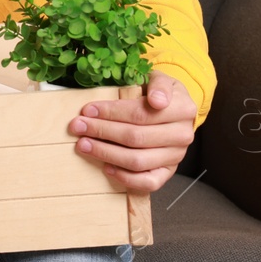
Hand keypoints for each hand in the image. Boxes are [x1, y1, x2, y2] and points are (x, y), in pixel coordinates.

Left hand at [69, 70, 196, 192]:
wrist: (175, 110)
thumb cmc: (159, 93)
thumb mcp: (160, 79)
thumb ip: (158, 84)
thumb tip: (156, 100)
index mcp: (182, 109)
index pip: (141, 113)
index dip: (111, 113)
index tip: (88, 110)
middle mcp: (182, 135)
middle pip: (135, 137)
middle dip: (102, 131)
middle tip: (78, 126)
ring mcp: (176, 156)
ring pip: (138, 160)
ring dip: (106, 153)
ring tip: (83, 144)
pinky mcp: (168, 172)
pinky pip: (148, 182)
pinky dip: (125, 178)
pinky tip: (106, 167)